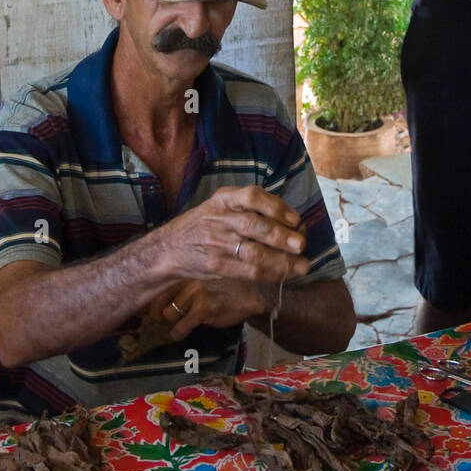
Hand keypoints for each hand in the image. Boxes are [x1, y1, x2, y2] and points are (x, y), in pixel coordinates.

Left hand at [148, 277, 272, 339]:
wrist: (255, 291)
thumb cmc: (228, 283)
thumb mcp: (203, 274)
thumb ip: (183, 280)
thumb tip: (158, 297)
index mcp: (186, 265)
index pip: (157, 283)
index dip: (151, 300)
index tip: (153, 308)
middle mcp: (188, 274)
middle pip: (157, 299)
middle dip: (157, 314)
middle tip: (163, 320)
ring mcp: (196, 290)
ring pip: (168, 314)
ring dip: (171, 323)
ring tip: (179, 323)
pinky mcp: (204, 306)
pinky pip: (181, 326)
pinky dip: (179, 332)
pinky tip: (184, 332)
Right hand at [167, 185, 309, 285]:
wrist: (168, 249)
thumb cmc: (204, 226)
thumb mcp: (221, 207)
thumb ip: (250, 210)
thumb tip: (294, 223)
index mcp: (223, 199)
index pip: (251, 196)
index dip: (276, 207)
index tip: (295, 219)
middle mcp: (219, 218)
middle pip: (254, 225)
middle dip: (282, 235)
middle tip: (302, 244)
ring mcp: (217, 243)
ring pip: (254, 252)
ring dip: (282, 260)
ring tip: (302, 264)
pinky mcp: (217, 265)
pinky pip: (248, 271)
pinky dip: (270, 273)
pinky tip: (286, 274)